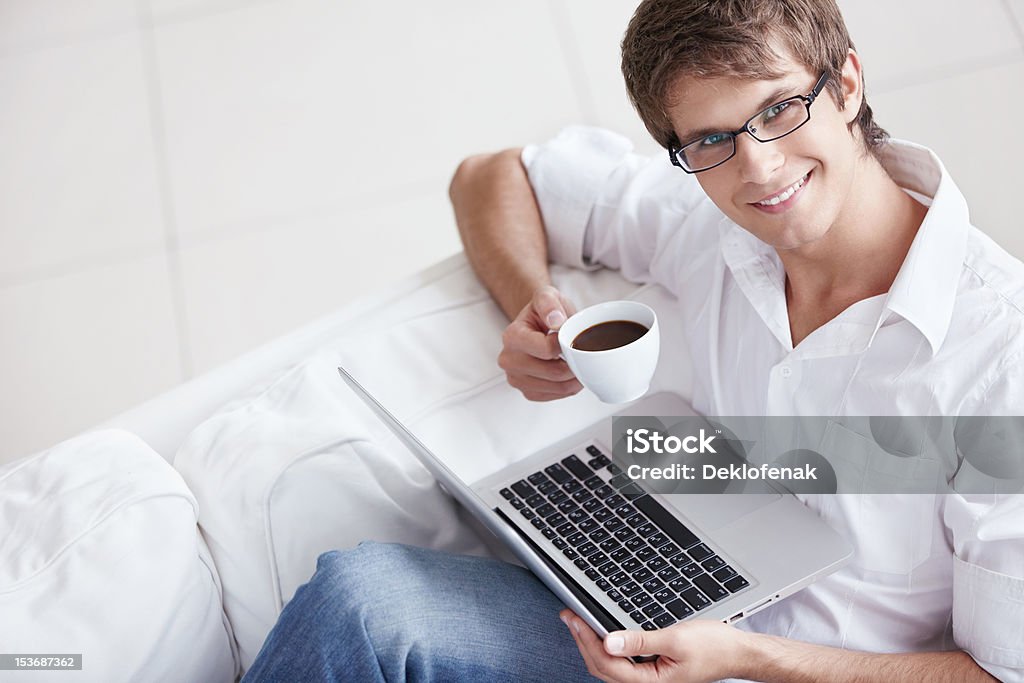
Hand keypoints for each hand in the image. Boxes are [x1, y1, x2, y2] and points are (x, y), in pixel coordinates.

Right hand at [498, 285, 581, 400]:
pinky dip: (567, 387)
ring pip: (557, 387)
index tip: (568, 336)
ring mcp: (516, 378)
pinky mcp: (526, 391)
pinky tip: (568, 373)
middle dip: (573, 364)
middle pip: (553, 372)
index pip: (547, 351)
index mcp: (512, 336)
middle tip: (580, 353)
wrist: (536, 323)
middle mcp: (509, 360)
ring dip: (573, 378)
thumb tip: (556, 321)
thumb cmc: (543, 311)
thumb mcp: (547, 295)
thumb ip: (550, 303)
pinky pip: (554, 396)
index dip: (566, 345)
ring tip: (577, 362)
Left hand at [560, 609, 753, 682]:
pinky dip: (606, 646)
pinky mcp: (650, 669)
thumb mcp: (675, 639)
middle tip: (569, 615)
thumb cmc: (714, 648)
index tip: (575, 618)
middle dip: (582, 640)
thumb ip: (640, 641)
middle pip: (602, 667)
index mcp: (650, 681)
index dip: (587, 639)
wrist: (736, 653)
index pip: (607, 663)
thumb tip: (609, 640)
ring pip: (609, 666)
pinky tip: (601, 631)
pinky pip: (620, 662)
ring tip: (578, 621)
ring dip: (591, 643)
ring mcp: (647, 677)